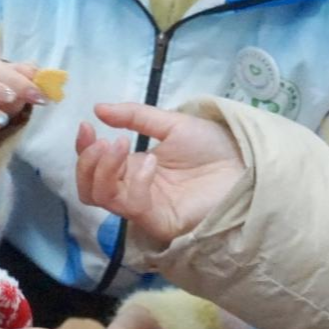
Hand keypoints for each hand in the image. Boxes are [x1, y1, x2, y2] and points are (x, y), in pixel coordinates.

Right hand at [75, 103, 244, 243]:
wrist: (244, 167)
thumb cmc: (213, 148)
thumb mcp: (171, 123)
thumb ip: (135, 116)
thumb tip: (98, 108)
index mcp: (134, 166)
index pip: (94, 165)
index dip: (84, 148)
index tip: (87, 125)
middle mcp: (133, 187)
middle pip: (89, 187)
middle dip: (87, 162)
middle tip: (104, 141)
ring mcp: (144, 205)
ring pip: (101, 198)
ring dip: (103, 169)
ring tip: (121, 146)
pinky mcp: (158, 219)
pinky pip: (132, 205)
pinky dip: (135, 181)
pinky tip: (151, 162)